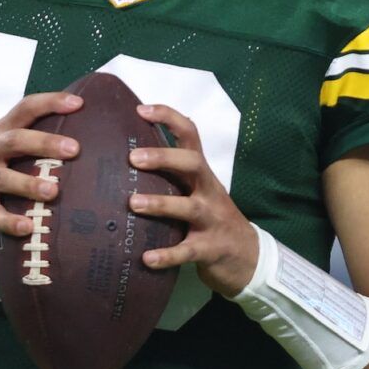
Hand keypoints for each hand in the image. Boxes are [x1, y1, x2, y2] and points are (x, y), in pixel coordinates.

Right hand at [0, 91, 82, 239]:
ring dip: (28, 184)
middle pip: (15, 140)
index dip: (50, 103)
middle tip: (74, 149)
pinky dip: (9, 221)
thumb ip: (25, 142)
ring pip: (3, 178)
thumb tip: (75, 141)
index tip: (77, 103)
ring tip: (53, 192)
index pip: (23, 109)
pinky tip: (27, 227)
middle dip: (44, 143)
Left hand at [127, 103, 259, 296]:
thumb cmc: (210, 218)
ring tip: (133, 204)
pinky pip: (187, 251)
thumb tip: (121, 159)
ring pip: (188, 207)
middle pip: (192, 164)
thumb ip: (170, 176)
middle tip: (133, 158)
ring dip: (161, 203)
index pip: (190, 135)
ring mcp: (211, 219)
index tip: (141, 109)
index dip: (168, 118)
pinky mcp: (210, 248)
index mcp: (201, 173)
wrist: (247, 257)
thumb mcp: (196, 191)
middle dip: (164, 157)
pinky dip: (167, 255)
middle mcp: (208, 191)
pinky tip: (146, 259)